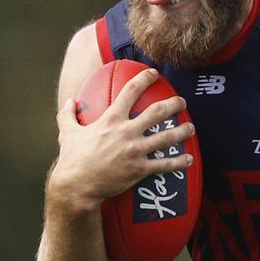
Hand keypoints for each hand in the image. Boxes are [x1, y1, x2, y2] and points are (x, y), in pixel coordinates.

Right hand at [49, 68, 194, 211]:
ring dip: (183, 131)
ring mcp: (135, 151)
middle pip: (157, 112)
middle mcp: (126, 132)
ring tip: (191, 127)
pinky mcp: (139, 169)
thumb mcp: (67, 133)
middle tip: (182, 102)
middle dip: (174, 104)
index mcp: (111, 120)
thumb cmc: (72, 159)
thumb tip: (69, 101)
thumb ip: (68, 115)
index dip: (144, 79)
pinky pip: (164, 165)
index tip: (154, 73)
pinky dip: (179, 162)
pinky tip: (189, 159)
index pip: (130, 91)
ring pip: (167, 137)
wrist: (76, 187)